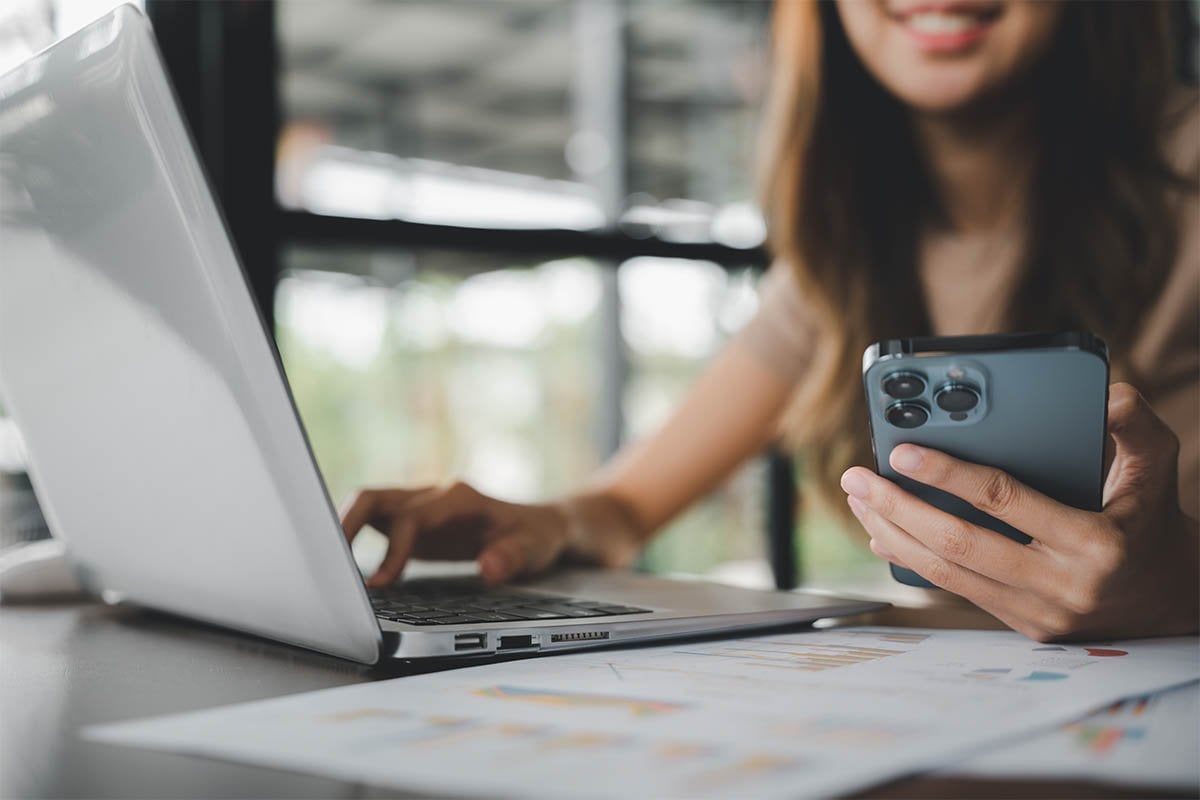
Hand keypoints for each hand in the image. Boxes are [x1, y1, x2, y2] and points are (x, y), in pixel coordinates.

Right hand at [340, 482, 643, 586]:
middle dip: (344, 524)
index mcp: (457, 497)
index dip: (392, 551)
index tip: (379, 584)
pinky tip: (349, 578)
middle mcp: (433, 496)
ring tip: (326, 573)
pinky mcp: (414, 525)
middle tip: (324, 563)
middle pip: (373, 497)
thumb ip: (514, 557)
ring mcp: (420, 509)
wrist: (547, 527)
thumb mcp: (538, 548)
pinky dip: (356, 545)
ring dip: (343, 532)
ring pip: (367, 507)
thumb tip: (489, 568)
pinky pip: (375, 527)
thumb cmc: (540, 536)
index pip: (411, 519)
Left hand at [840, 383, 1199, 640]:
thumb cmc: (1153, 520)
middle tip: (856, 477)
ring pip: (947, 574)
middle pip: (959, 544)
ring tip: (860, 498)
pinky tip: (883, 533)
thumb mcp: (1156, 466)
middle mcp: (1062, 584)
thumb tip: (1105, 394)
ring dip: (894, 533)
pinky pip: (955, 591)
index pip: (1005, 502)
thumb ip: (1134, 425)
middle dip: (899, 507)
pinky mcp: (1022, 626)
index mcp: (1095, 543)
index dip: (948, 473)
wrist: (1172, 599)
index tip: (902, 449)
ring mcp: (1039, 612)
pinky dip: (912, 560)